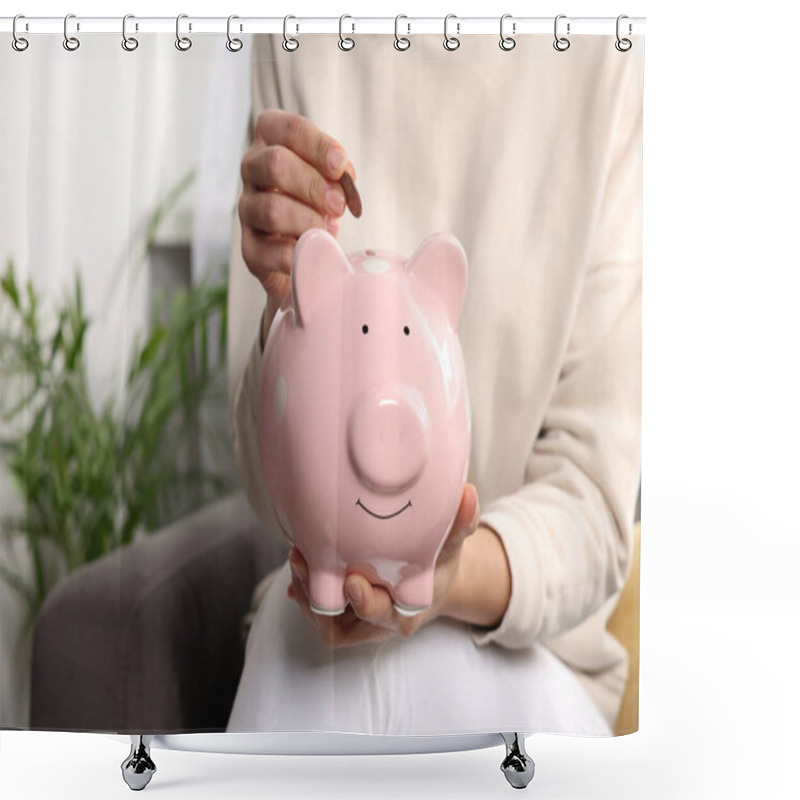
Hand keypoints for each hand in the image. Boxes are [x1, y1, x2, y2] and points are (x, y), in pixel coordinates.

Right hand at [238, 109, 355, 310]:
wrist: (307, 252)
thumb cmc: (318, 204)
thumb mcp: (332, 180)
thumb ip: (338, 174)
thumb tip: (342, 177)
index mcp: (271, 142)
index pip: (288, 129)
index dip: (317, 145)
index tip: (340, 166)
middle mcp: (252, 170)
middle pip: (275, 164)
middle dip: (313, 185)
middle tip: (338, 205)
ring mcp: (247, 210)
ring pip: (272, 209)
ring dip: (308, 221)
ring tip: (327, 231)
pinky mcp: (250, 250)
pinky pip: (273, 252)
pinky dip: (301, 253)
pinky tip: (314, 252)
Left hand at [287, 484, 479, 648]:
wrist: (430, 579)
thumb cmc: (438, 562)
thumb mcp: (451, 545)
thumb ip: (459, 523)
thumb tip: (469, 493)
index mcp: (407, 611)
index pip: (385, 615)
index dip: (367, 604)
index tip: (354, 582)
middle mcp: (379, 623)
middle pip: (342, 624)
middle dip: (319, 598)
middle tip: (305, 563)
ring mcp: (357, 622)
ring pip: (324, 620)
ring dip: (306, 592)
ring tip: (297, 557)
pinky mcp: (341, 613)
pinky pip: (317, 610)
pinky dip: (304, 590)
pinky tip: (298, 563)